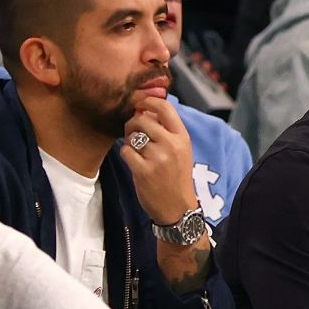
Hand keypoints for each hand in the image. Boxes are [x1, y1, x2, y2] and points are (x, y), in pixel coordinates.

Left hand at [120, 96, 197, 225]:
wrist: (178, 207)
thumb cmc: (176, 176)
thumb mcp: (181, 150)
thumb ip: (166, 129)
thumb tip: (144, 107)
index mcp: (182, 137)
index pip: (165, 107)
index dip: (148, 101)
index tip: (140, 104)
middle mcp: (172, 145)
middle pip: (142, 119)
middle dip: (133, 123)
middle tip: (133, 132)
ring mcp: (158, 158)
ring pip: (132, 135)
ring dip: (129, 140)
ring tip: (137, 150)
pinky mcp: (144, 171)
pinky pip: (125, 151)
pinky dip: (126, 155)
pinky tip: (134, 162)